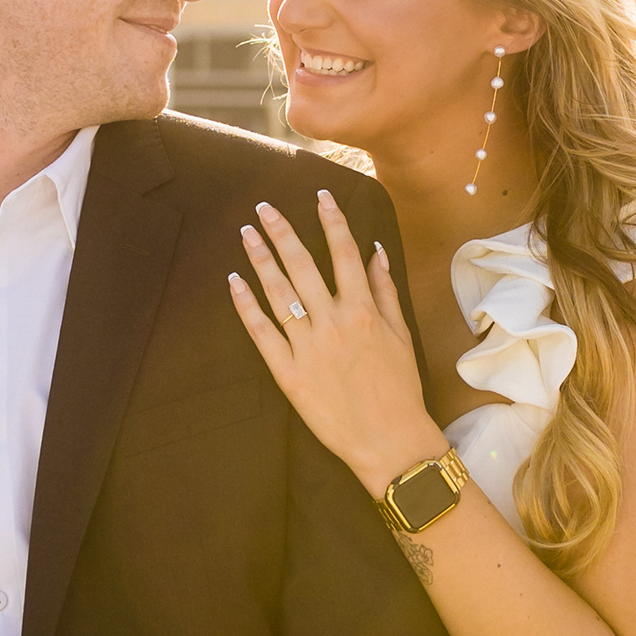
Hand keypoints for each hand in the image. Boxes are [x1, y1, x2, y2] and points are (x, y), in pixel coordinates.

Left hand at [230, 191, 445, 496]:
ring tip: (245, 234)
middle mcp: (333, 323)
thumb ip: (385, 290)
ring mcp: (308, 347)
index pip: (344, 253)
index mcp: (363, 311)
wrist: (389, 441)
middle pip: (302, 265)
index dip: (331, 220)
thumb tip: (376, 250)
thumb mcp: (401, 334)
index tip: (320, 195)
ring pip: (278, 293)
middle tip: (263, 207)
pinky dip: (246, 305)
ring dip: (259, 259)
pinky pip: (261, 332)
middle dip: (281, 231)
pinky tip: (234, 282)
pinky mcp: (288, 373)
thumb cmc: (399, 389)